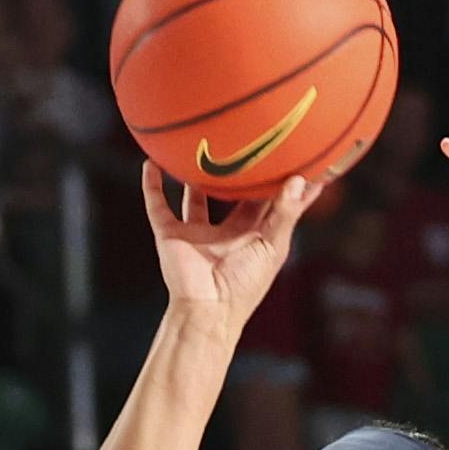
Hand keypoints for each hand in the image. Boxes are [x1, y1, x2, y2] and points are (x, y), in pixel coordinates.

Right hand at [138, 164, 313, 315]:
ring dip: (193, 176)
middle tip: (249, 138)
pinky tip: (150, 164)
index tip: (295, 157)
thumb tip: (298, 180)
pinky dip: (151, 187)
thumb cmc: (245, 285)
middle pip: (233, 194)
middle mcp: (225, 230)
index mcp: (253, 234)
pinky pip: (157, 206)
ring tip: (198, 147)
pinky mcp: (171, 234)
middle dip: (240, 171)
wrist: (208, 310)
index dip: (282, 181)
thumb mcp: (272, 246)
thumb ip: (285, 213)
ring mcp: (196, 232)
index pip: (270, 201)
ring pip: (194, 196)